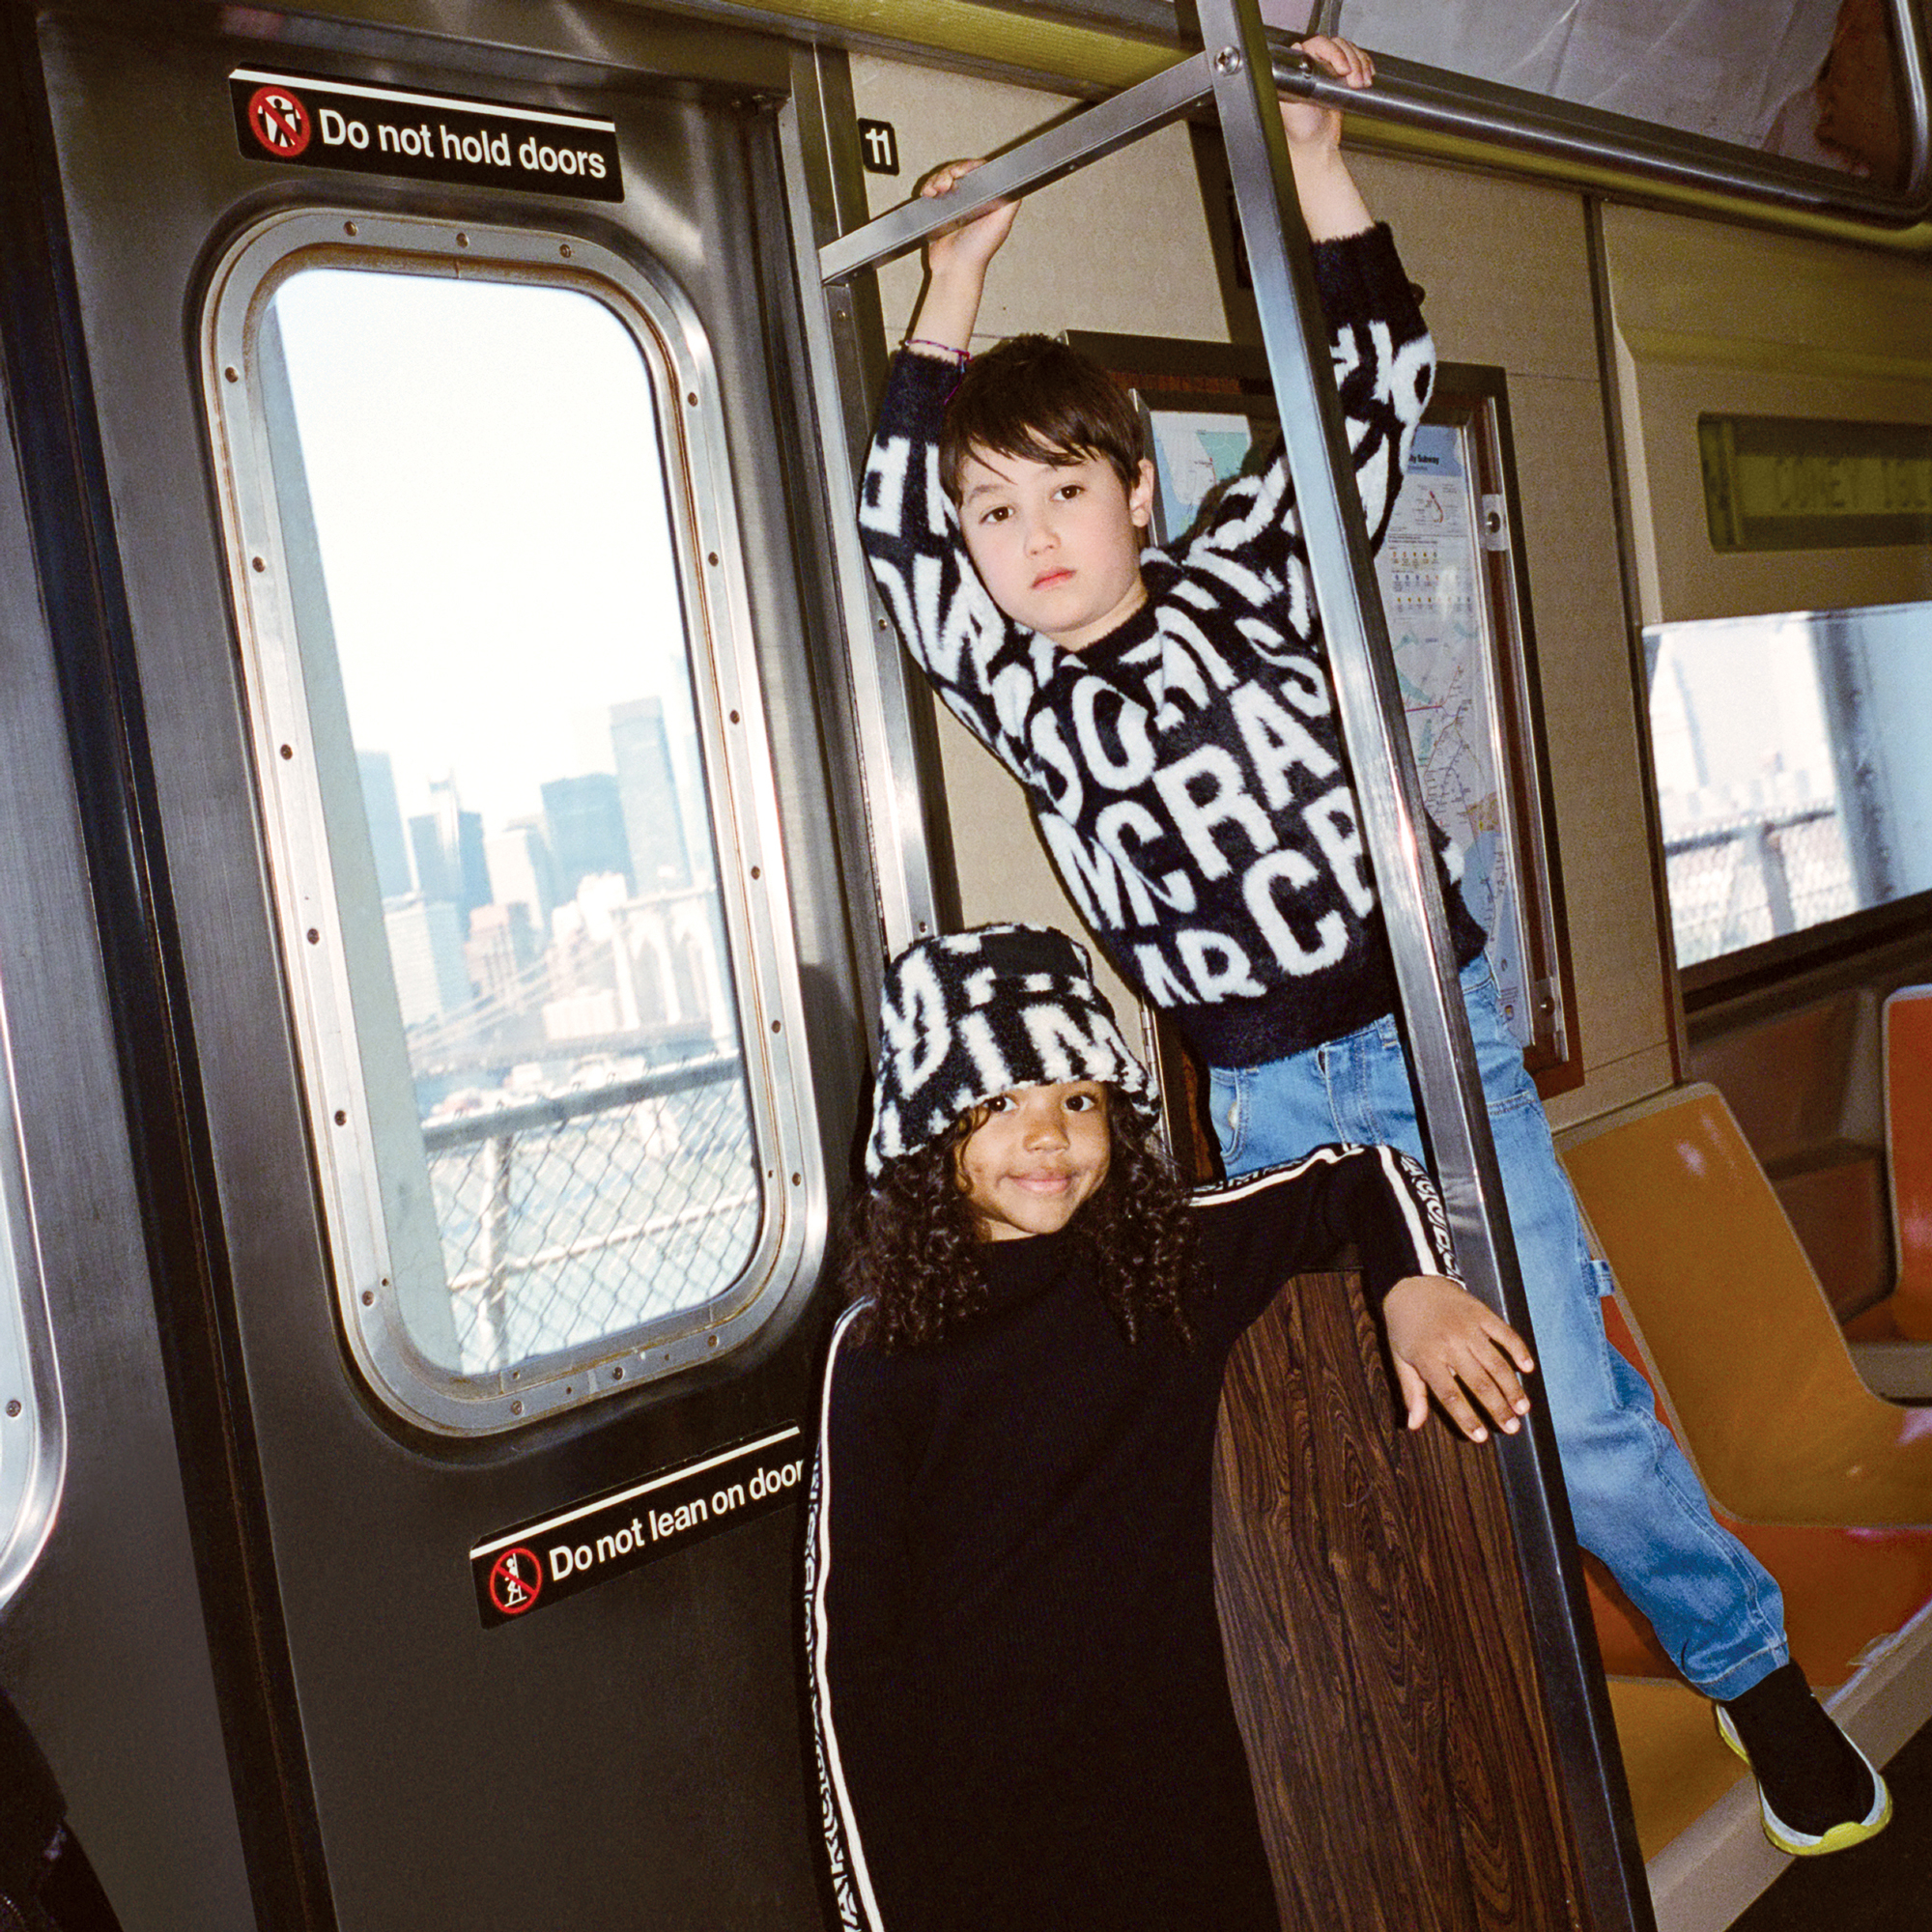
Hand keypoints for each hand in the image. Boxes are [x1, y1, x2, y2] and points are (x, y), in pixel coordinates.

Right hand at [920, 157, 1019, 280]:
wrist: (955, 267)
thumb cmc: (978, 250)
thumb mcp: (1002, 223)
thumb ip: (1011, 201)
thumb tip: (1019, 179)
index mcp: (987, 198)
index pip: (978, 171)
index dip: (968, 166)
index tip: (960, 172)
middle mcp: (972, 199)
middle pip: (959, 171)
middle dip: (949, 172)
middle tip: (945, 184)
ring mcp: (955, 204)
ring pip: (944, 178)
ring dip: (937, 179)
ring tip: (935, 191)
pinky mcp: (940, 210)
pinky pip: (932, 190)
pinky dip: (929, 188)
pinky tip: (929, 194)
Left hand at [1279, 35, 1373, 154]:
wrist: (1316, 142)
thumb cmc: (1301, 127)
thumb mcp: (1292, 103)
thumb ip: (1291, 78)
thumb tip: (1296, 49)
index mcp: (1301, 66)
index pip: (1320, 44)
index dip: (1335, 53)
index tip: (1343, 69)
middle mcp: (1316, 63)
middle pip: (1339, 45)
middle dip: (1352, 62)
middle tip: (1355, 82)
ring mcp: (1331, 68)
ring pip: (1351, 51)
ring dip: (1361, 65)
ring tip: (1362, 84)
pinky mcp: (1343, 76)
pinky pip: (1359, 61)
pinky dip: (1366, 67)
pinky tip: (1367, 77)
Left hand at [1383, 1275, 1534, 1443]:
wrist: (1410, 1283)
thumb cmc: (1404, 1325)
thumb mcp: (1400, 1358)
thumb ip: (1411, 1392)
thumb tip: (1414, 1425)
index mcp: (1427, 1357)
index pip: (1450, 1395)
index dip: (1466, 1417)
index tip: (1481, 1437)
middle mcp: (1449, 1343)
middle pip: (1478, 1382)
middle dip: (1497, 1408)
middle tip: (1512, 1428)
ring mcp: (1468, 1327)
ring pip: (1495, 1362)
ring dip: (1511, 1387)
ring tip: (1523, 1408)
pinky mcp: (1482, 1313)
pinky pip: (1504, 1333)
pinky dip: (1518, 1350)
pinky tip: (1528, 1367)